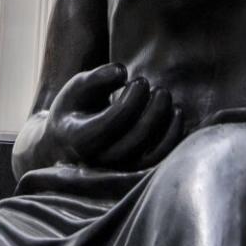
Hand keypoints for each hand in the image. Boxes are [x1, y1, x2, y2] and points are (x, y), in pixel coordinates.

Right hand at [12, 63, 183, 178]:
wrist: (69, 140)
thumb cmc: (77, 108)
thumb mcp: (79, 87)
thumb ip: (98, 77)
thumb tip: (122, 72)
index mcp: (79, 140)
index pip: (112, 124)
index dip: (132, 100)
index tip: (139, 81)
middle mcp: (98, 162)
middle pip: (134, 141)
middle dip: (154, 111)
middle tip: (160, 89)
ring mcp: (117, 172)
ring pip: (150, 157)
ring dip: (165, 125)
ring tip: (166, 98)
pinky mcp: (134, 174)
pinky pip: (160, 161)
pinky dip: (173, 137)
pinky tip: (176, 112)